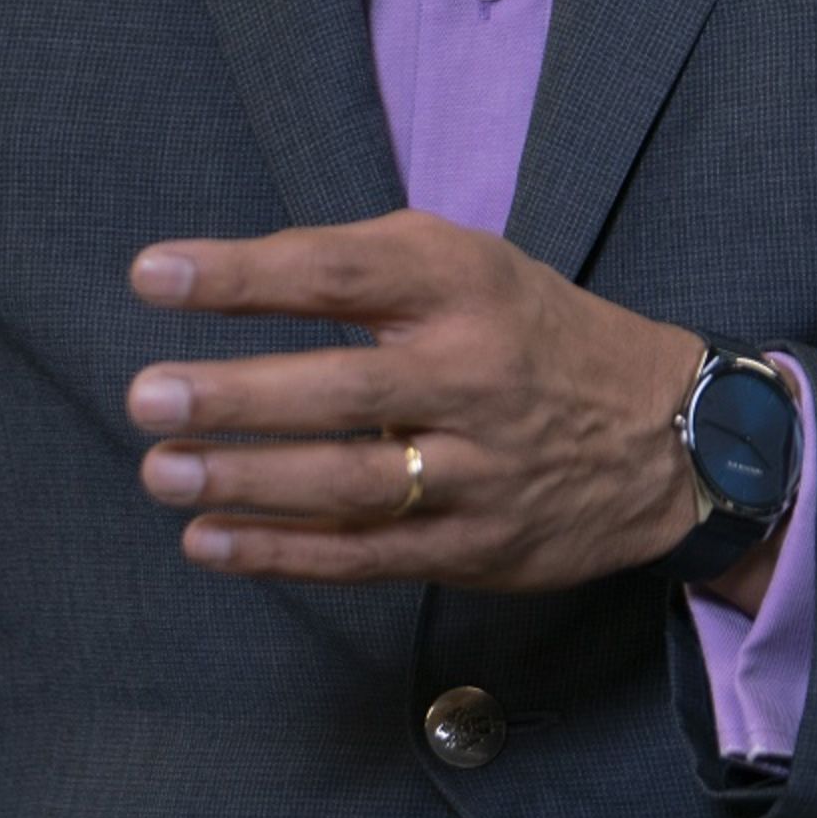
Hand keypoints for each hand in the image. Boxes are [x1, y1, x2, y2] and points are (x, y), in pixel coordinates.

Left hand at [124, 210, 774, 603]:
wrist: (669, 434)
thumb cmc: (527, 331)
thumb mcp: (462, 263)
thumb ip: (356, 267)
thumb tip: (224, 281)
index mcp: (461, 285)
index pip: (336, 273)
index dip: (239, 275)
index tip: (151, 275)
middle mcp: (473, 374)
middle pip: (343, 389)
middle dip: (237, 397)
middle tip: (147, 399)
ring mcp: (479, 469)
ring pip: (352, 483)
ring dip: (248, 482)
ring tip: (162, 472)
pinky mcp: (478, 546)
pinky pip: (367, 554)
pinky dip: (283, 552)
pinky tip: (209, 542)